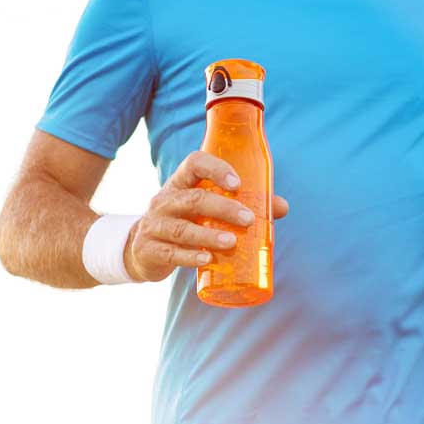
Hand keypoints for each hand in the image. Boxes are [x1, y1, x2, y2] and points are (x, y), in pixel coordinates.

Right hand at [123, 151, 288, 283]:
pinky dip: (190, 256)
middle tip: (248, 219)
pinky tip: (207, 260)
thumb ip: (242, 205)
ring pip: (183, 229)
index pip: (194, 163)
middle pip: (193, 199)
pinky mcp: (150, 250)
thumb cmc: (185, 222)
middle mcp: (165, 201)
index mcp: (180, 183)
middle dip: (223, 208)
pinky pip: (171, 253)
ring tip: (232, 242)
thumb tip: (282, 207)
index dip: (216, 169)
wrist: (141, 249)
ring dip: (209, 236)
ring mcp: (154, 226)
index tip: (238, 183)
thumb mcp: (205, 210)